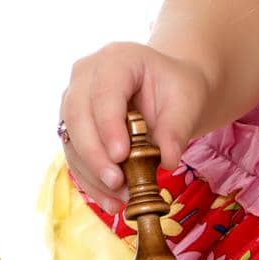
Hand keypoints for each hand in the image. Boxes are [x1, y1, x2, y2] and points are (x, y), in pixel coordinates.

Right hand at [58, 41, 211, 213]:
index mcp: (117, 59)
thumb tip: (167, 161)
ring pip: (71, 138)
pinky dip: (91, 180)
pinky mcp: (73, 126)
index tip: (121, 155)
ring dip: (92, 173)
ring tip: (120, 198)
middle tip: (118, 182)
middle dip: (95, 154)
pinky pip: (74, 156)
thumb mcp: (188, 100)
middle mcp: (87, 75)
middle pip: (78, 114)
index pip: (104, 91)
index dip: (108, 124)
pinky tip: (111, 200)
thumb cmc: (178, 88)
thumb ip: (177, 127)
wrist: (168, 89)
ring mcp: (75, 99)